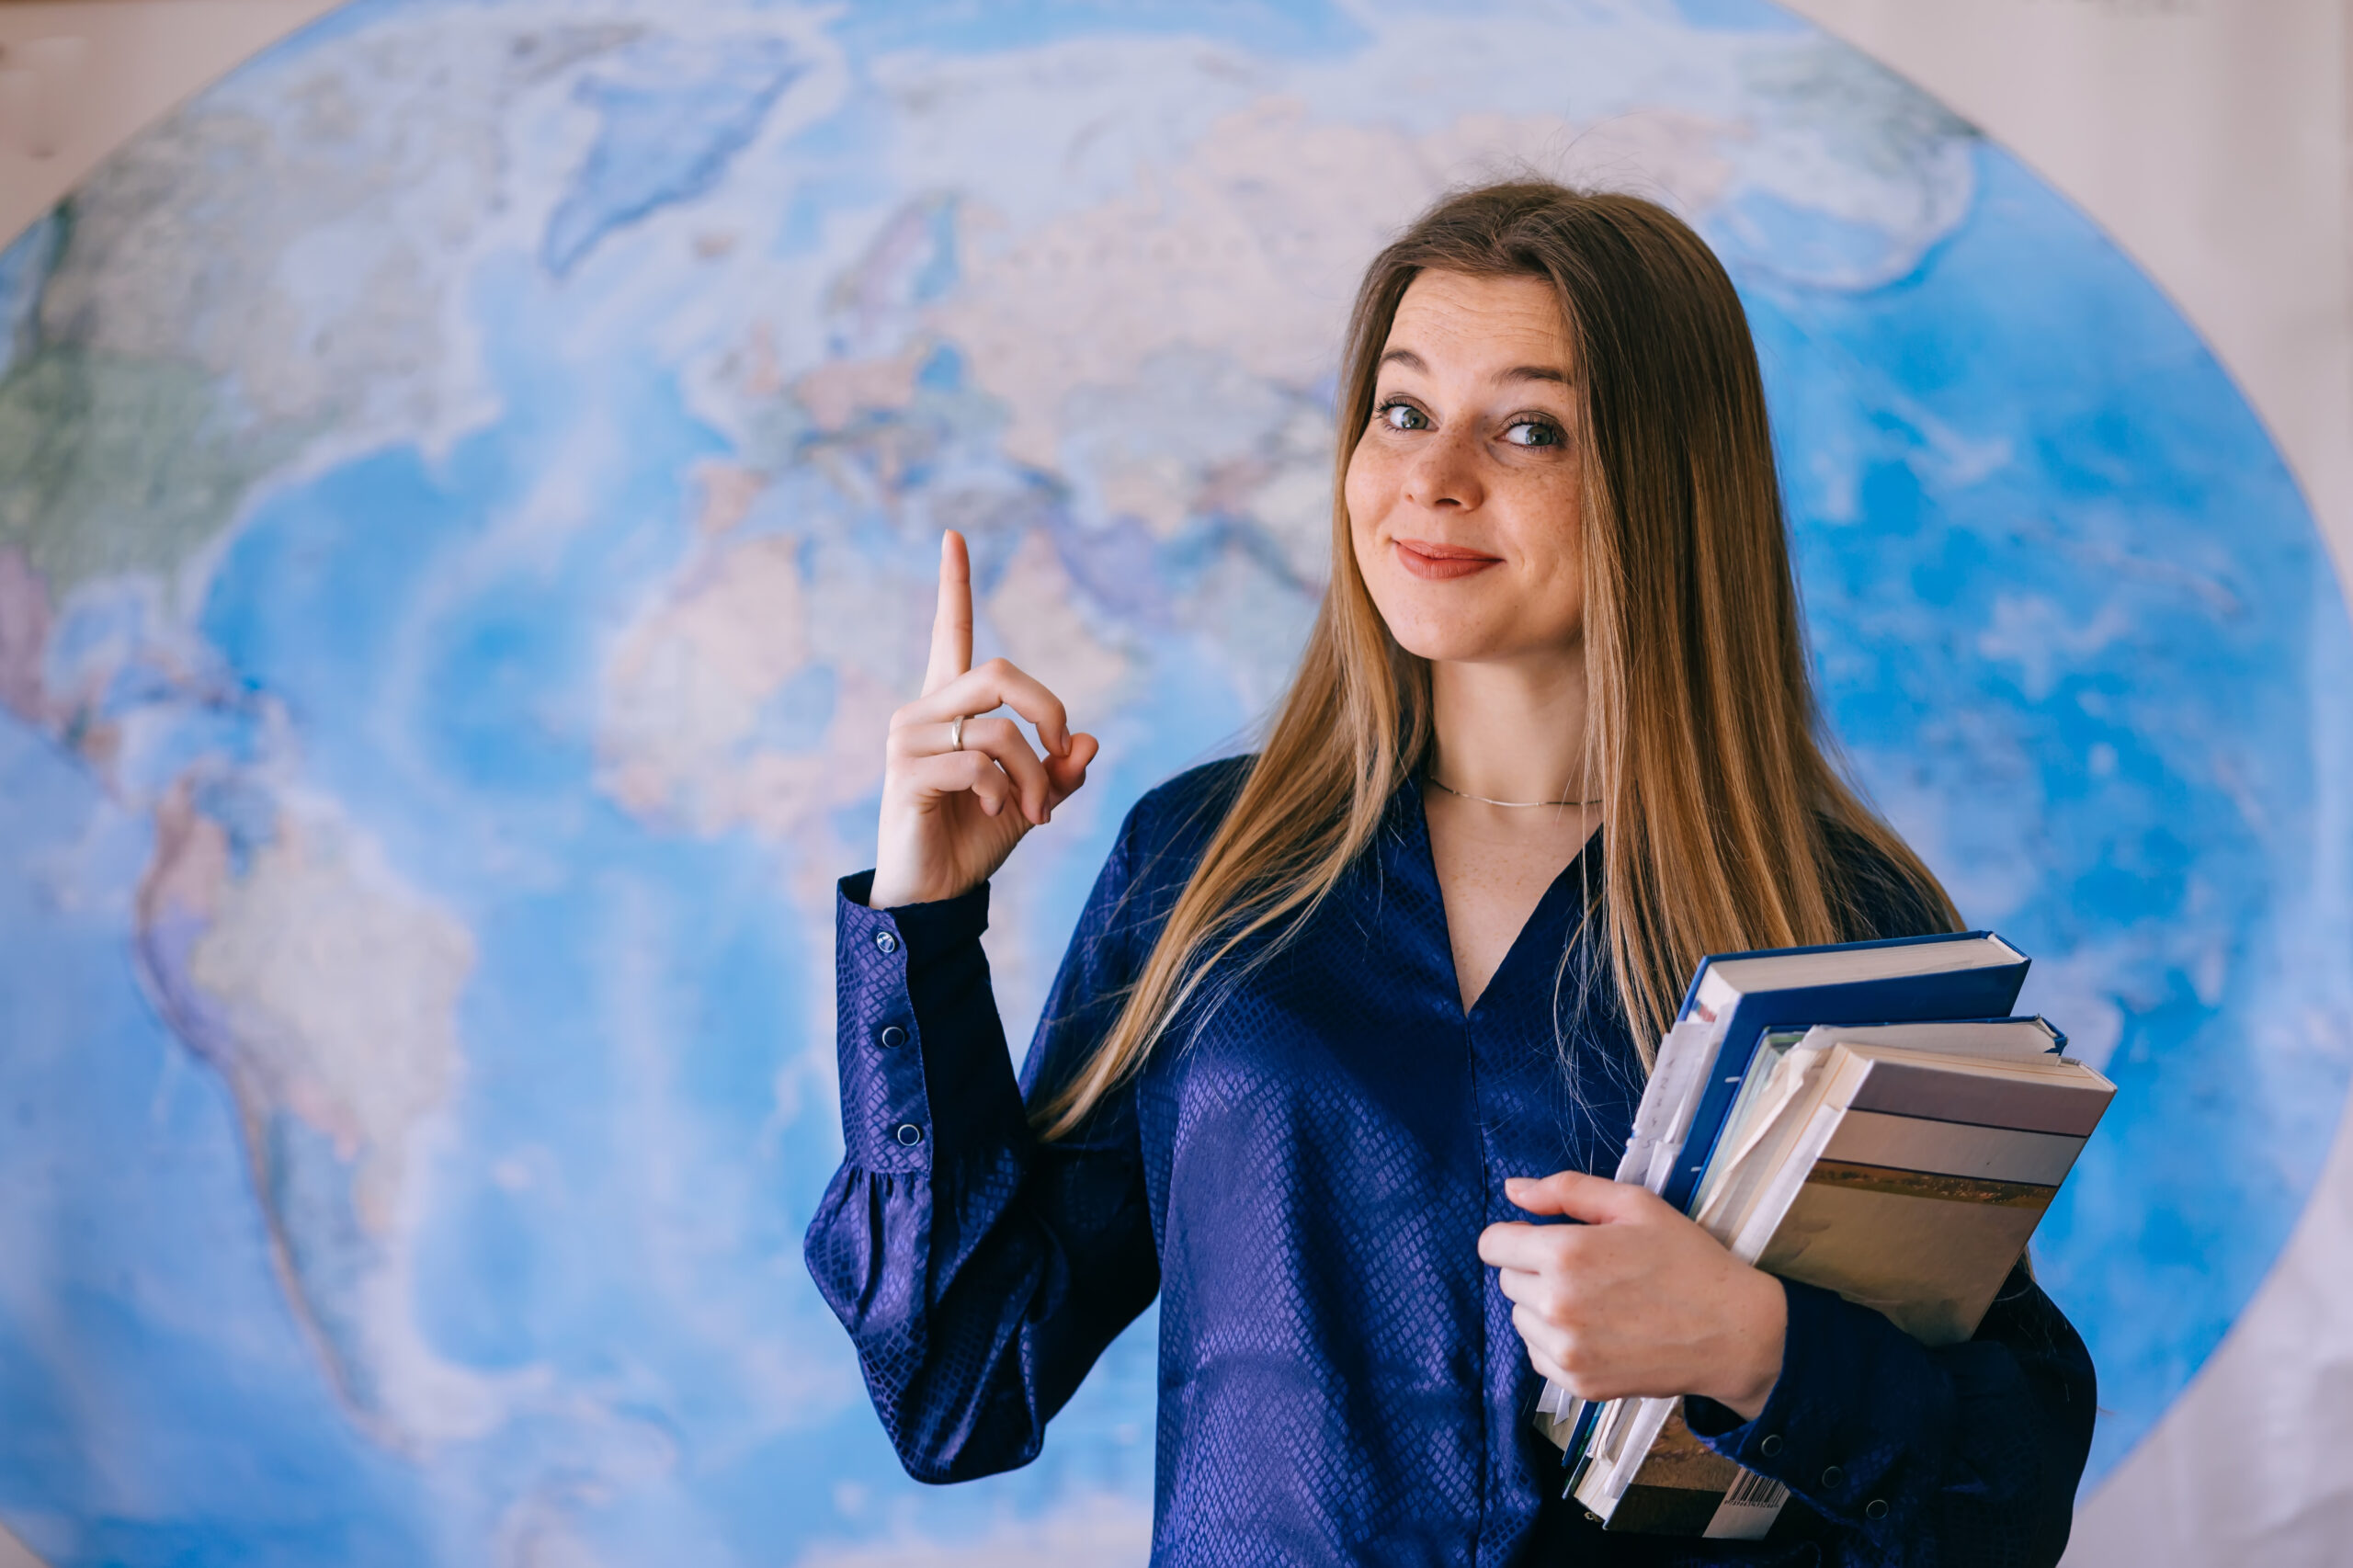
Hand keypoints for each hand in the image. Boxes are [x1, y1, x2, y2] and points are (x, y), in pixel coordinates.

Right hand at [868, 531, 1098, 908]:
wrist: (933, 893)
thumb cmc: (976, 838)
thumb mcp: (1032, 799)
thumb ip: (1060, 768)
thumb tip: (1090, 740)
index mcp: (950, 705)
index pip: (949, 631)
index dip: (954, 584)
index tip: (954, 535)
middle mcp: (923, 710)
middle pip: (998, 673)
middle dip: (1047, 708)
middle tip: (1063, 750)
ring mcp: (908, 739)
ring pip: (996, 730)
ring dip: (1032, 775)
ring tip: (1036, 812)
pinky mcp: (905, 773)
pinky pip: (976, 765)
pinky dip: (1003, 793)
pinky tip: (996, 815)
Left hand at [1477, 1170, 1786, 1420]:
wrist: (1733, 1332)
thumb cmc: (1687, 1260)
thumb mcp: (1634, 1205)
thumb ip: (1566, 1190)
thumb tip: (1513, 1190)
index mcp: (1566, 1254)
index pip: (1492, 1244)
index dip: (1514, 1235)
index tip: (1540, 1238)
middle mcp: (1557, 1305)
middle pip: (1507, 1280)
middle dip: (1534, 1268)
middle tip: (1585, 1269)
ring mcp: (1567, 1351)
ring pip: (1521, 1318)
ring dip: (1544, 1306)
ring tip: (1596, 1300)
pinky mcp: (1578, 1384)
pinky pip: (1538, 1355)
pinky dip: (1557, 1342)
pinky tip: (1598, 1330)